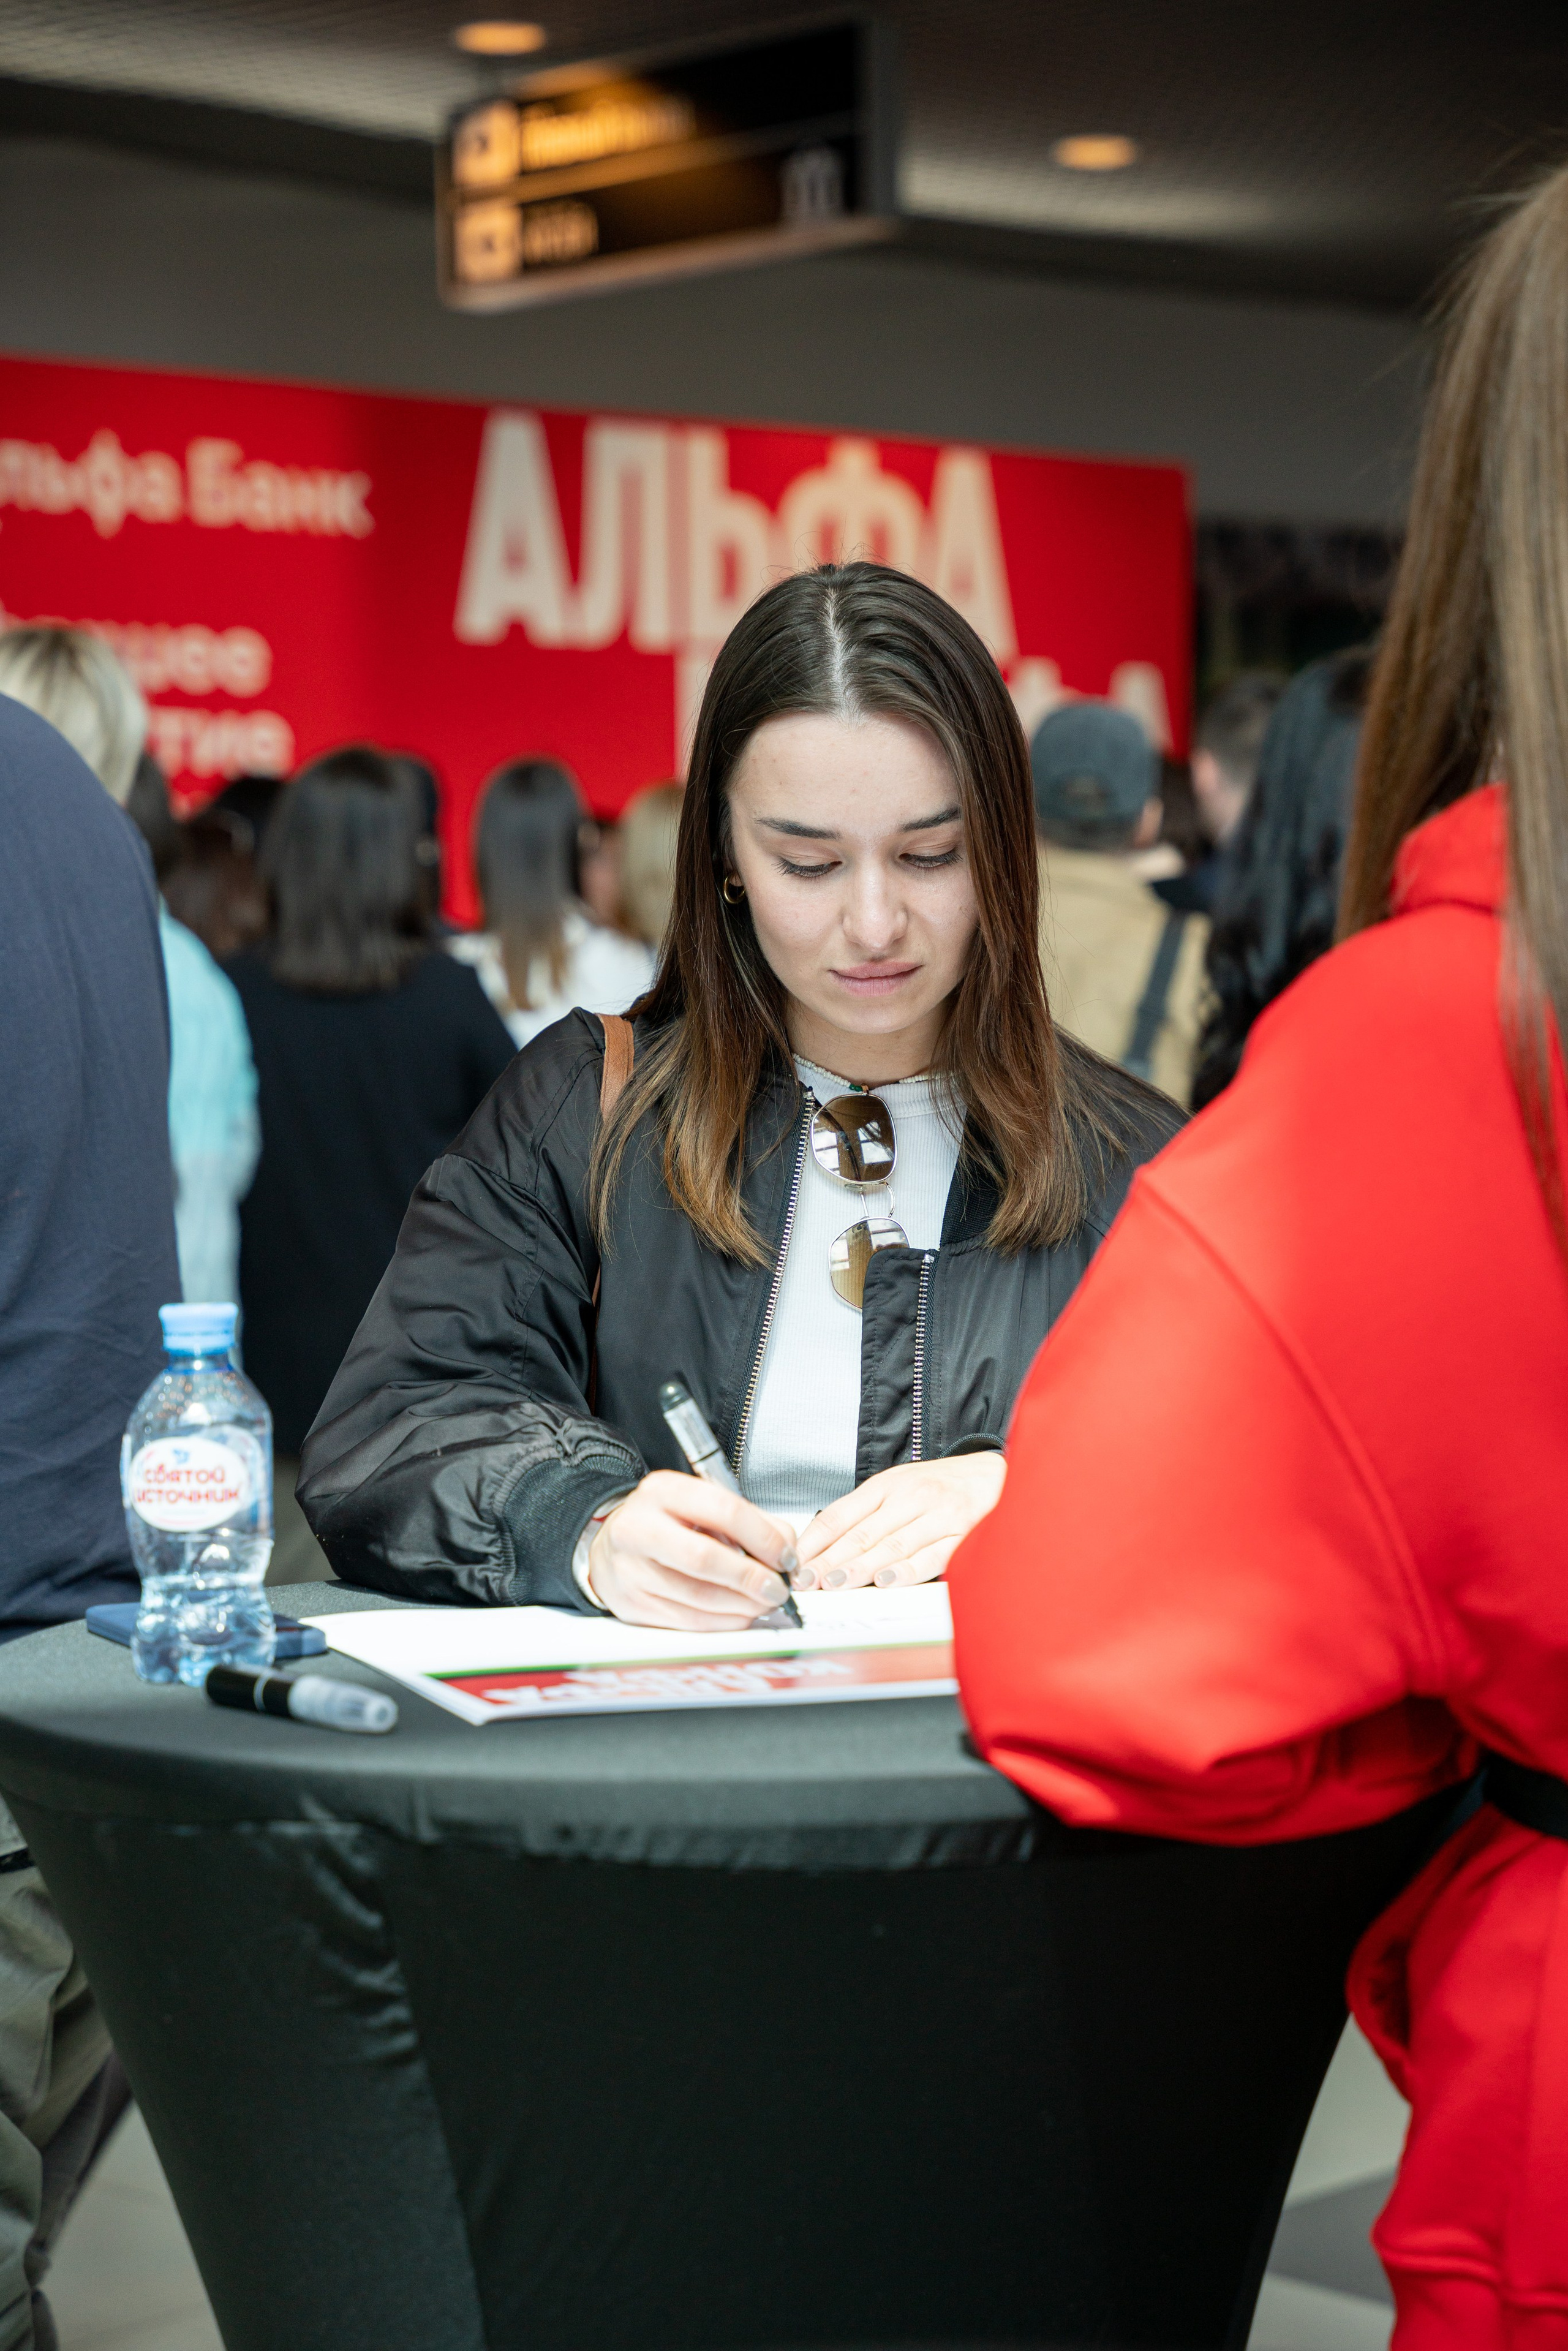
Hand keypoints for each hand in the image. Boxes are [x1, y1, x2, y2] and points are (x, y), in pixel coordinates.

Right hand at [587, 1471, 796, 1630]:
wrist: (611, 1545)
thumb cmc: (665, 1523)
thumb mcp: (701, 1504)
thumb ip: (750, 1521)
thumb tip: (786, 1550)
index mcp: (662, 1491)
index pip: (724, 1511)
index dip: (763, 1538)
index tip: (785, 1557)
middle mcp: (639, 1527)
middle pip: (704, 1558)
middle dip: (751, 1577)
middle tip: (778, 1589)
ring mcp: (630, 1569)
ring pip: (698, 1596)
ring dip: (742, 1605)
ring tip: (764, 1603)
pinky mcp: (631, 1604)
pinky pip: (688, 1620)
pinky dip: (723, 1621)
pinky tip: (739, 1614)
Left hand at [793, 1454, 1006, 1591]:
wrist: (998, 1473)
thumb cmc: (943, 1486)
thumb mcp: (900, 1488)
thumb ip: (866, 1515)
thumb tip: (823, 1549)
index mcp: (886, 1485)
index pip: (840, 1515)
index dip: (814, 1541)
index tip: (792, 1564)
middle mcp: (909, 1496)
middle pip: (861, 1533)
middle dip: (829, 1560)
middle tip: (805, 1581)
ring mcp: (938, 1515)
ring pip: (892, 1545)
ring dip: (860, 1567)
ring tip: (835, 1584)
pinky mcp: (964, 1533)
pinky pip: (932, 1556)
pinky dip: (908, 1570)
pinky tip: (887, 1582)